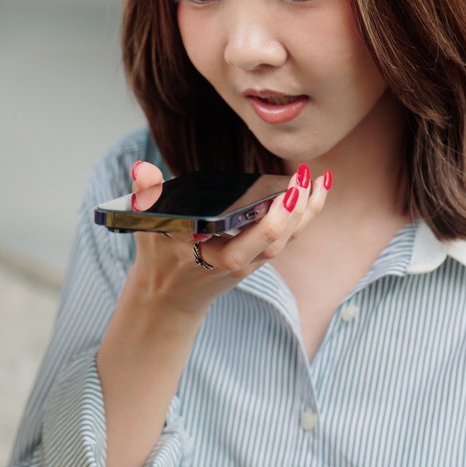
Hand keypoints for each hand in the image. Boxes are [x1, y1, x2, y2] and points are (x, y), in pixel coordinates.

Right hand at [120, 159, 331, 317]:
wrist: (168, 296)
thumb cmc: (157, 257)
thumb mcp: (146, 226)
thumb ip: (146, 196)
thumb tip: (143, 170)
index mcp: (212, 258)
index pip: (248, 247)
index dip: (272, 223)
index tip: (286, 196)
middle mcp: (237, 263)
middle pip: (276, 242)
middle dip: (296, 211)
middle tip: (306, 177)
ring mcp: (250, 261)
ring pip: (287, 240)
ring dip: (307, 211)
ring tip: (321, 180)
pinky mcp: (257, 254)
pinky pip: (287, 236)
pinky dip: (303, 214)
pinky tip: (314, 191)